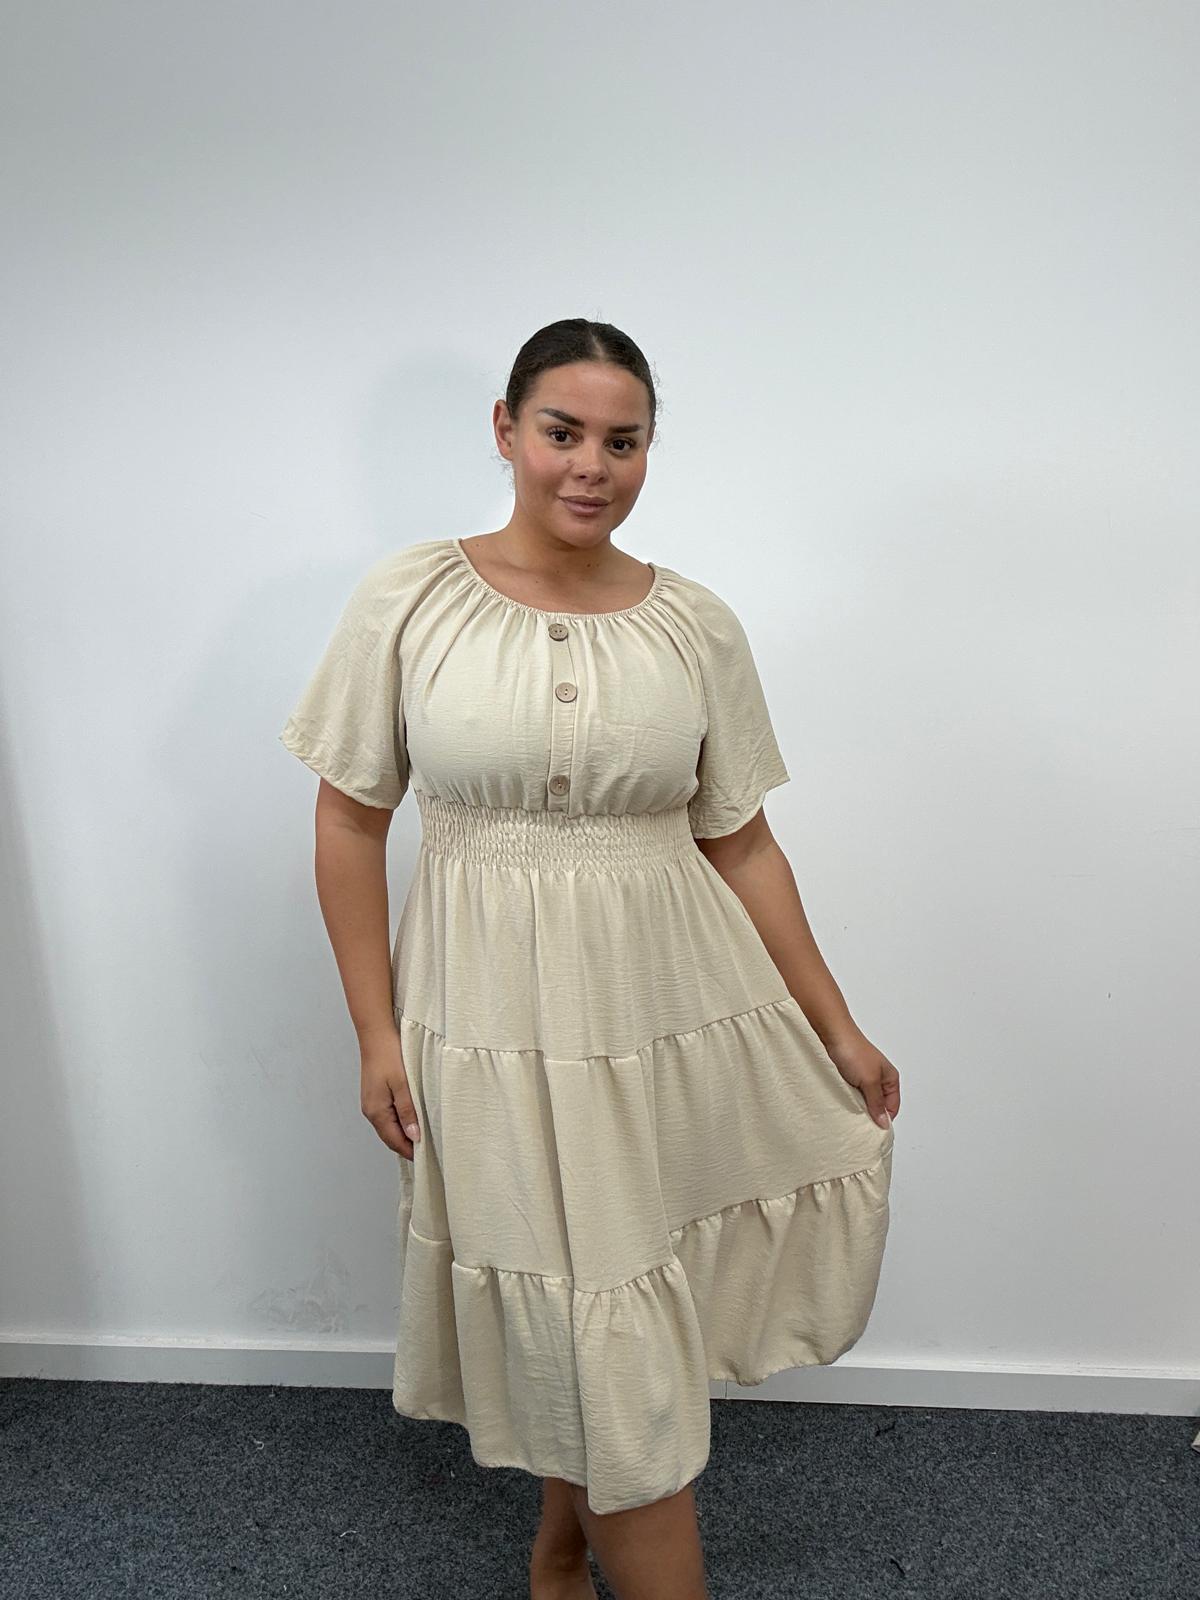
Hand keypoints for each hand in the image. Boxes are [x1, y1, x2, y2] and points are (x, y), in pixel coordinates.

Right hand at [359, 1027, 420, 1159]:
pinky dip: (400, 1121)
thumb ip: (408, 1111)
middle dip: (407, 1144)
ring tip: (424, 1135)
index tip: (427, 1156)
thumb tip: (413, 1136)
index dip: (410, 1151)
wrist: (376, 1034)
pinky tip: (412, 1118)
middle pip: (390, 1136)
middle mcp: (371, 1111)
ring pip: (389, 1126)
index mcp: (376, 1112)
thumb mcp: (403, 1084)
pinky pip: (388, 1115)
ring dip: (404, 1133)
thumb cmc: (389, 1055)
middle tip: (429, 1148)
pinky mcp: (375, 1095)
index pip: (394, 1141)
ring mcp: (371, 1103)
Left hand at [825, 1029, 900, 1129]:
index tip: (873, 1130)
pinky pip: (850, 1095)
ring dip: (856, 1107)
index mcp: (890, 1078)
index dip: (884, 1119)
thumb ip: (877, 1102)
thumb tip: (884, 1122)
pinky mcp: (848, 1077)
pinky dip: (847, 1100)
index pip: (892, 1107)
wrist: (831, 1034)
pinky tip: (841, 1103)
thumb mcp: (869, 1080)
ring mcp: (862, 1078)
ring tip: (849, 1112)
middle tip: (859, 1124)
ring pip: (863, 1101)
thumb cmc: (853, 1050)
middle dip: (870, 1114)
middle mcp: (878, 1079)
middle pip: (878, 1105)